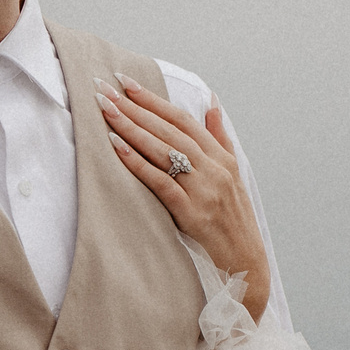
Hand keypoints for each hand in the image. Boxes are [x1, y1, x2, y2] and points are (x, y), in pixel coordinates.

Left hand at [94, 77, 271, 321]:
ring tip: (104, 110)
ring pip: (163, 150)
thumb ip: (219, 138)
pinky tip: (117, 147)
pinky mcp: (192, 212)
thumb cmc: (233, 221)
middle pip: (168, 130)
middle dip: (134, 107)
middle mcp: (214, 168)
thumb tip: (211, 104)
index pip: (182, 120)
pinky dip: (138, 162)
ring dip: (131, 127)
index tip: (126, 83)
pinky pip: (161, 181)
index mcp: (221, 158)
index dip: (153, 100)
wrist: (246, 266)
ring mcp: (204, 189)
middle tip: (103, 89)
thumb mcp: (233, 176)